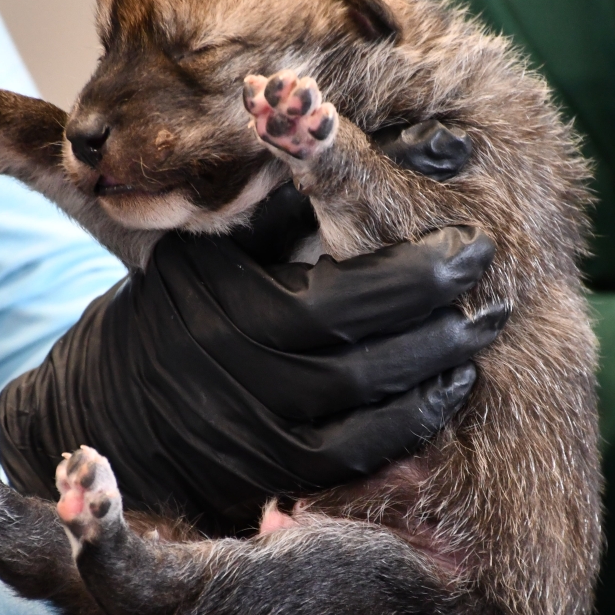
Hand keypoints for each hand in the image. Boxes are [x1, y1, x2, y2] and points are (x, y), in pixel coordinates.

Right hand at [0, 123, 501, 531]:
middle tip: (494, 290)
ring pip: (369, 411)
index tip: (465, 243)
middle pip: (367, 357)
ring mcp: (259, 434)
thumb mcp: (220, 242)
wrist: (119, 403)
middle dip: (442, 321)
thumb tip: (365, 142)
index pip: (344, 297)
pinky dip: (409, 426)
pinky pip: (357, 458)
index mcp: (232, 308)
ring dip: (437, 372)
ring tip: (479, 334)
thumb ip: (293, 201)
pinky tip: (445, 390)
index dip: (416, 273)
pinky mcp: (275, 473)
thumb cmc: (185, 303)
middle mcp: (244, 377)